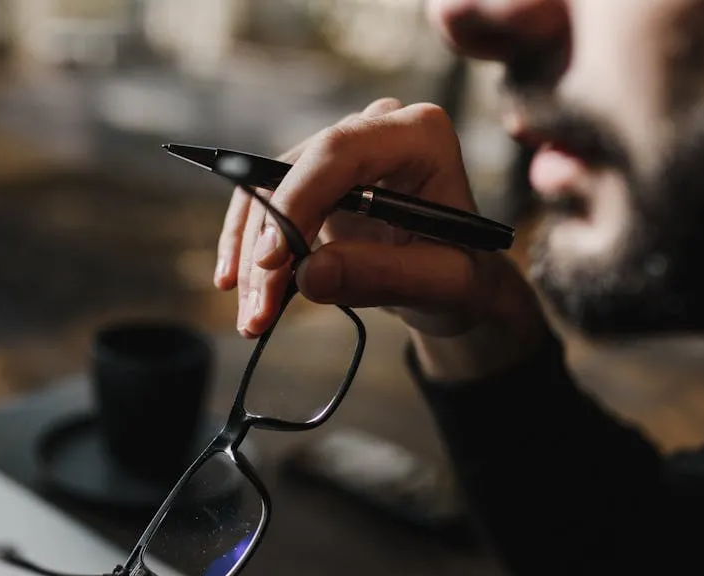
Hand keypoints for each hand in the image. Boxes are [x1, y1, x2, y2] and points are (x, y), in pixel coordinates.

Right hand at [214, 98, 547, 378]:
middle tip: (257, 312)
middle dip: (267, 247)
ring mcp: (339, 152)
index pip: (338, 151)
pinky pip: (264, 207)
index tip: (272, 262)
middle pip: (295, 175)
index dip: (296, 203)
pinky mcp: (314, 181)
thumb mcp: (442, 283)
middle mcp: (373, 129)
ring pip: (268, 193)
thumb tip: (310, 275)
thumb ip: (384, 276)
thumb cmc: (463, 275)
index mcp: (418, 135)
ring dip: (251, 258)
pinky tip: (241, 290)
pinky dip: (250, 251)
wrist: (457, 284)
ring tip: (253, 318)